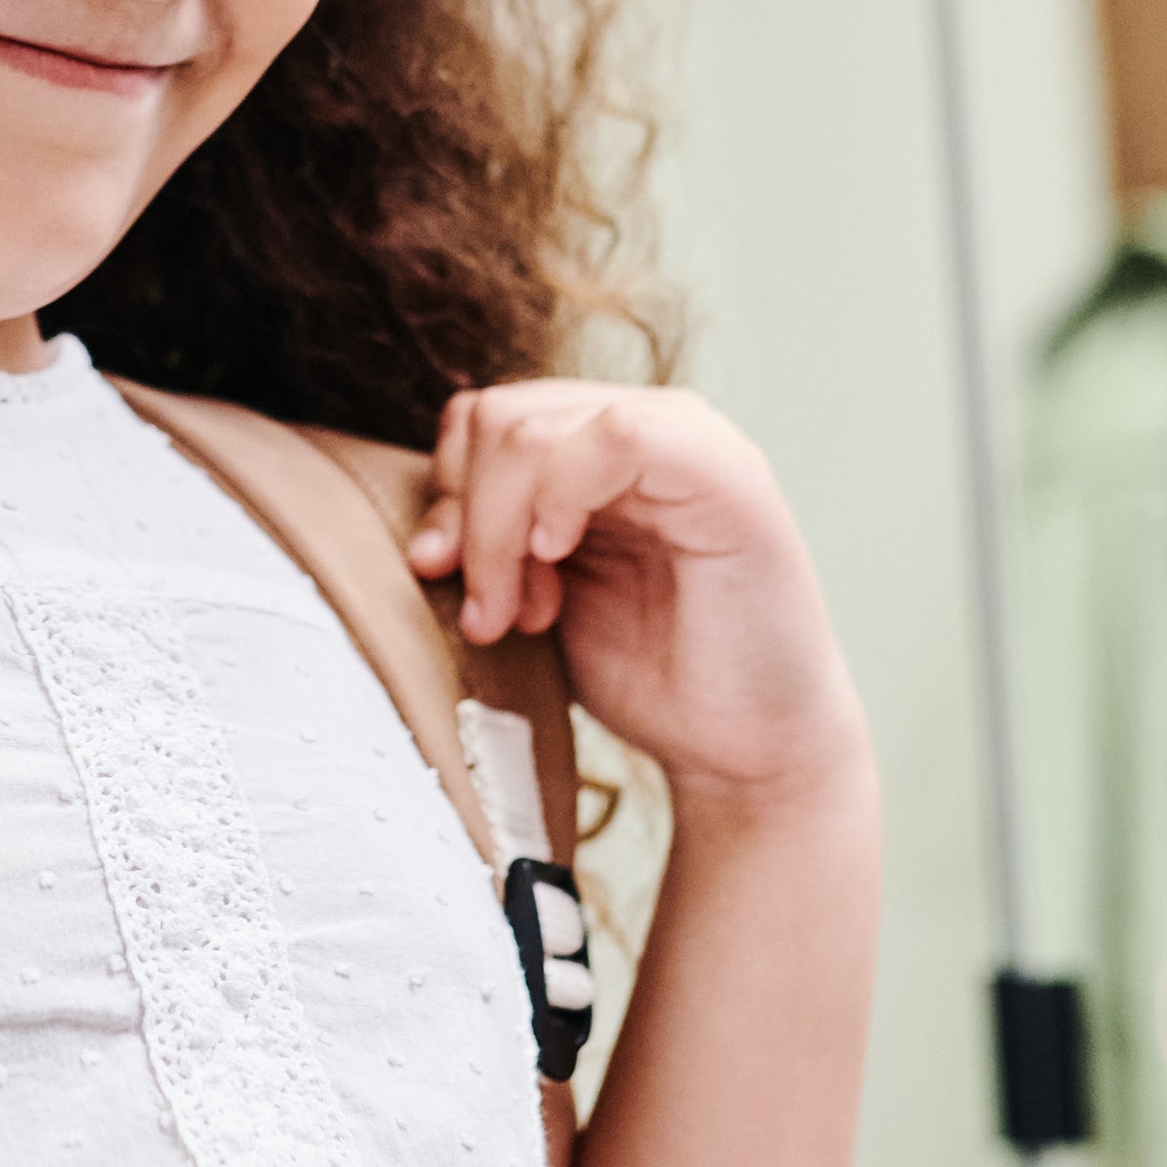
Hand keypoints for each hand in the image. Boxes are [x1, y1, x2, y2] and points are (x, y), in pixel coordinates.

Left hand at [407, 383, 863, 810]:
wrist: (743, 748)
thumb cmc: (650, 677)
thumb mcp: (538, 598)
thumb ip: (488, 546)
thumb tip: (422, 538)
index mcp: (596, 449)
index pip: (481, 420)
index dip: (448, 495)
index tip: (449, 580)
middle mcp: (644, 427)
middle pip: (496, 418)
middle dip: (470, 520)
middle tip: (494, 613)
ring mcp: (689, 442)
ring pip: (532, 429)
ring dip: (500, 531)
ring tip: (530, 613)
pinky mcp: (728, 476)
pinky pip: (618, 434)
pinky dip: (561, 492)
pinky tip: (557, 556)